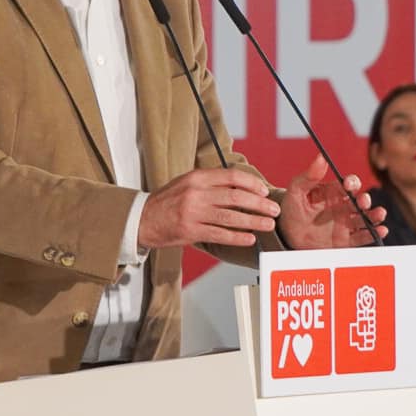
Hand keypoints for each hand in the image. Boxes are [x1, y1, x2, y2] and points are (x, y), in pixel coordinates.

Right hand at [139, 168, 279, 249]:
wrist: (141, 219)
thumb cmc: (167, 201)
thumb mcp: (187, 182)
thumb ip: (211, 182)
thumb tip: (241, 186)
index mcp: (197, 177)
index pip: (231, 177)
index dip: (252, 183)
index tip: (264, 191)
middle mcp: (196, 193)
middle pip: (235, 196)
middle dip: (259, 203)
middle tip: (274, 209)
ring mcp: (193, 213)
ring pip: (230, 216)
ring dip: (253, 221)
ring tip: (268, 224)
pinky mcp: (190, 231)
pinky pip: (219, 234)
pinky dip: (237, 237)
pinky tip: (249, 238)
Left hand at [275, 154, 387, 249]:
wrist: (287, 235)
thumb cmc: (292, 209)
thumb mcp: (296, 191)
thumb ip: (309, 176)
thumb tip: (321, 157)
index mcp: (334, 193)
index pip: (349, 185)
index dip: (351, 183)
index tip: (348, 185)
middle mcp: (344, 207)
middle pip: (361, 201)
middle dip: (365, 200)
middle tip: (363, 202)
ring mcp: (346, 224)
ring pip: (365, 218)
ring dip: (374, 215)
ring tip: (380, 214)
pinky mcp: (346, 240)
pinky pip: (362, 237)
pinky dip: (373, 233)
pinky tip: (380, 230)